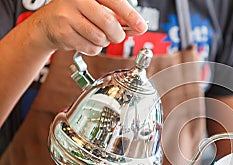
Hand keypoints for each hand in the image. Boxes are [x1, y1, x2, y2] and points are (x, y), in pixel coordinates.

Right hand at [30, 0, 146, 54]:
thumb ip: (118, 17)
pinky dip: (93, 49)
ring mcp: (68, 15)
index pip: (116, 2)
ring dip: (103, 42)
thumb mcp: (97, 9)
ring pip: (100, 38)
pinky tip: (85, 40)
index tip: (141, 27)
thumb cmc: (77, 15)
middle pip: (109, 23)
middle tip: (117, 36)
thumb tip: (138, 28)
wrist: (47, 24)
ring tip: (94, 35)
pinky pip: (90, 48)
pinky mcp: (64, 32)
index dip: (131, 16)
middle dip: (117, 35)